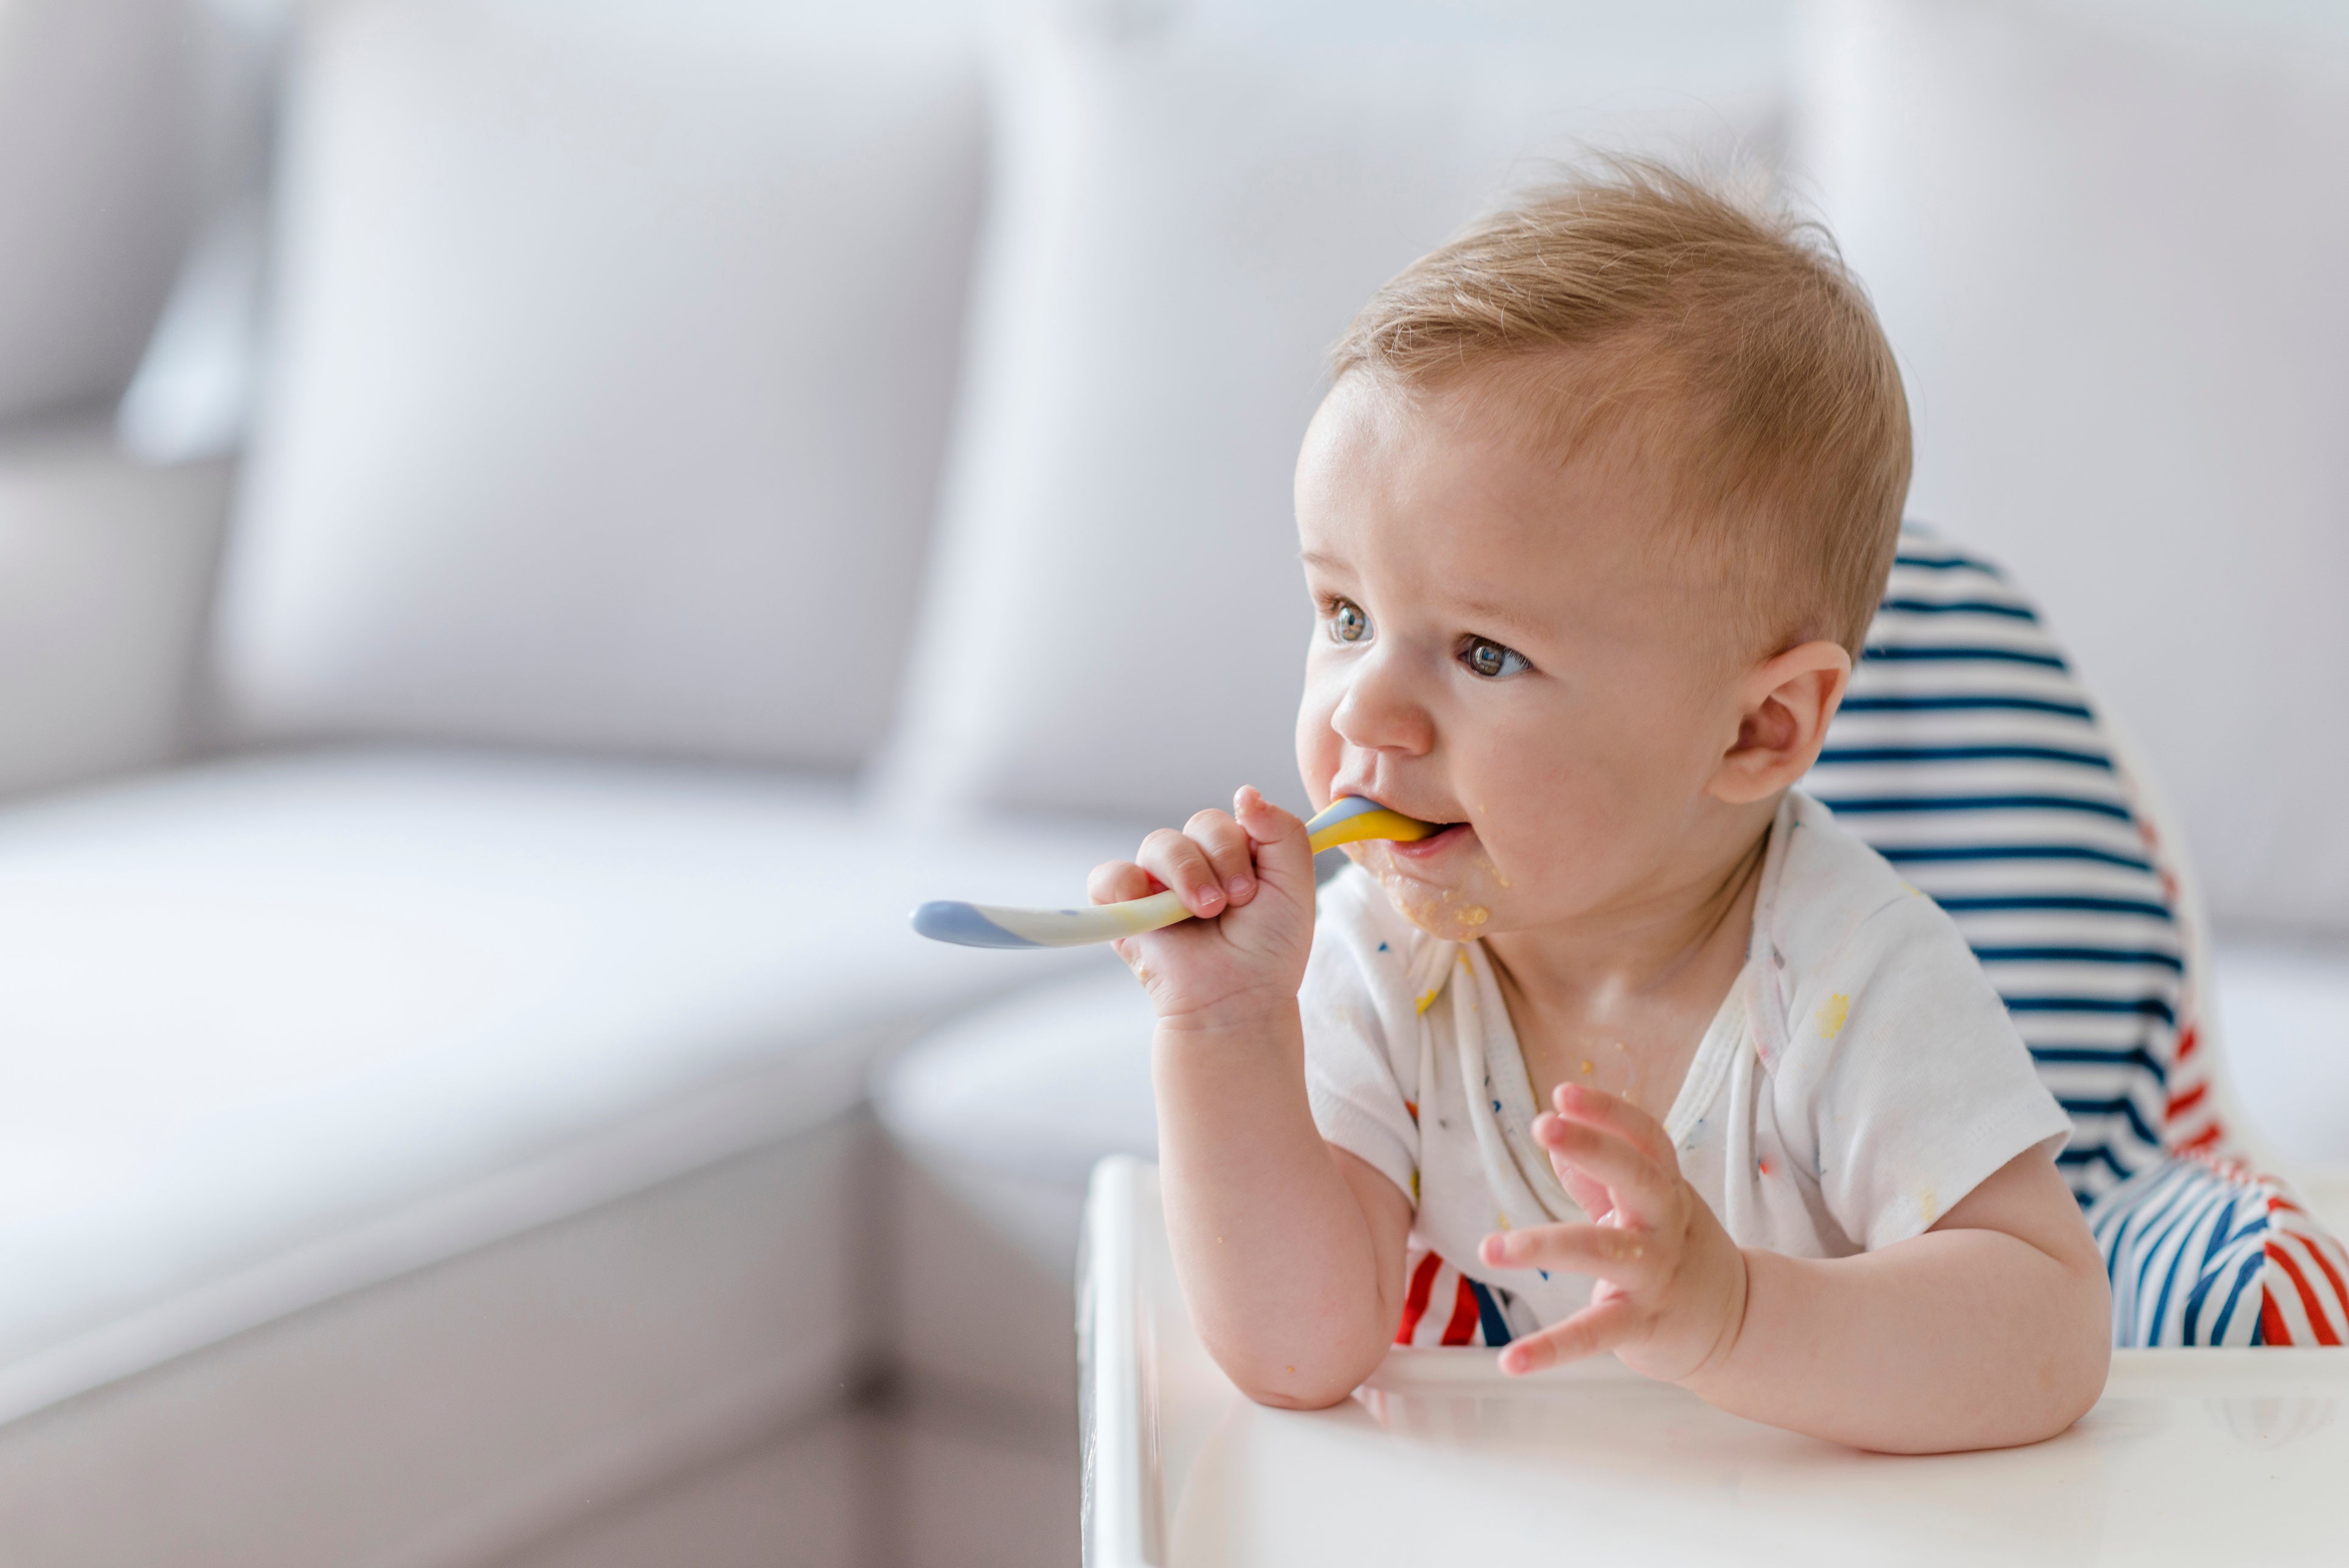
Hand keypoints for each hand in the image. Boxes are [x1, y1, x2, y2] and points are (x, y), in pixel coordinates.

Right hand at [1089, 787, 1316, 1030]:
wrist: (1239, 998)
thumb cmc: (1268, 948)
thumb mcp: (1295, 884)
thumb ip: (1283, 831)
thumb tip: (1244, 792)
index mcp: (1234, 855)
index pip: (1231, 818)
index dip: (1242, 843)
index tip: (1255, 888)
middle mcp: (1195, 864)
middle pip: (1199, 824)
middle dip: (1222, 859)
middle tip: (1235, 901)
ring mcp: (1157, 884)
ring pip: (1159, 843)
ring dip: (1186, 874)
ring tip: (1204, 912)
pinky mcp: (1123, 908)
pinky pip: (1109, 876)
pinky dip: (1125, 886)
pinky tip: (1151, 908)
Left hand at [1477, 1082, 1748, 1383]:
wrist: (1738, 1325)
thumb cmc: (1676, 1252)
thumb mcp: (1650, 1207)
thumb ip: (1600, 1177)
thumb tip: (1558, 1138)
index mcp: (1665, 1189)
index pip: (1646, 1139)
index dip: (1608, 1113)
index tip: (1563, 1092)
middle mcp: (1665, 1225)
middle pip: (1638, 1176)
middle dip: (1595, 1147)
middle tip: (1545, 1125)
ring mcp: (1657, 1275)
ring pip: (1604, 1251)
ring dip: (1545, 1245)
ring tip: (1488, 1249)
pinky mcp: (1644, 1325)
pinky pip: (1595, 1334)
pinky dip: (1550, 1349)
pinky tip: (1508, 1361)